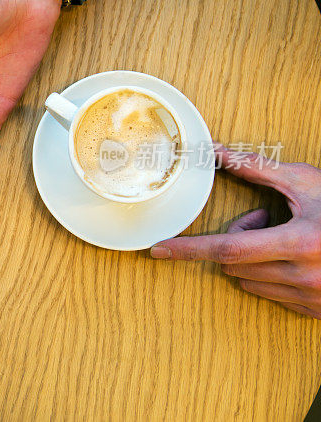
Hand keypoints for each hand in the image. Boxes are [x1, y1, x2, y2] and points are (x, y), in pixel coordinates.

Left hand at [151, 144, 320, 318]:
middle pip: (235, 263)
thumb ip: (257, 169)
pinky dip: (271, 276)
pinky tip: (298, 259)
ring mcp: (311, 299)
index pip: (228, 249)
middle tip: (268, 221)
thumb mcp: (306, 183)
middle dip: (241, 239)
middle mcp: (303, 276)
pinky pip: (271, 295)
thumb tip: (215, 152)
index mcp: (299, 243)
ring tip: (288, 238)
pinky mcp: (315, 312)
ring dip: (254, 258)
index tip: (159, 250)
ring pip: (249, 280)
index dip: (189, 249)